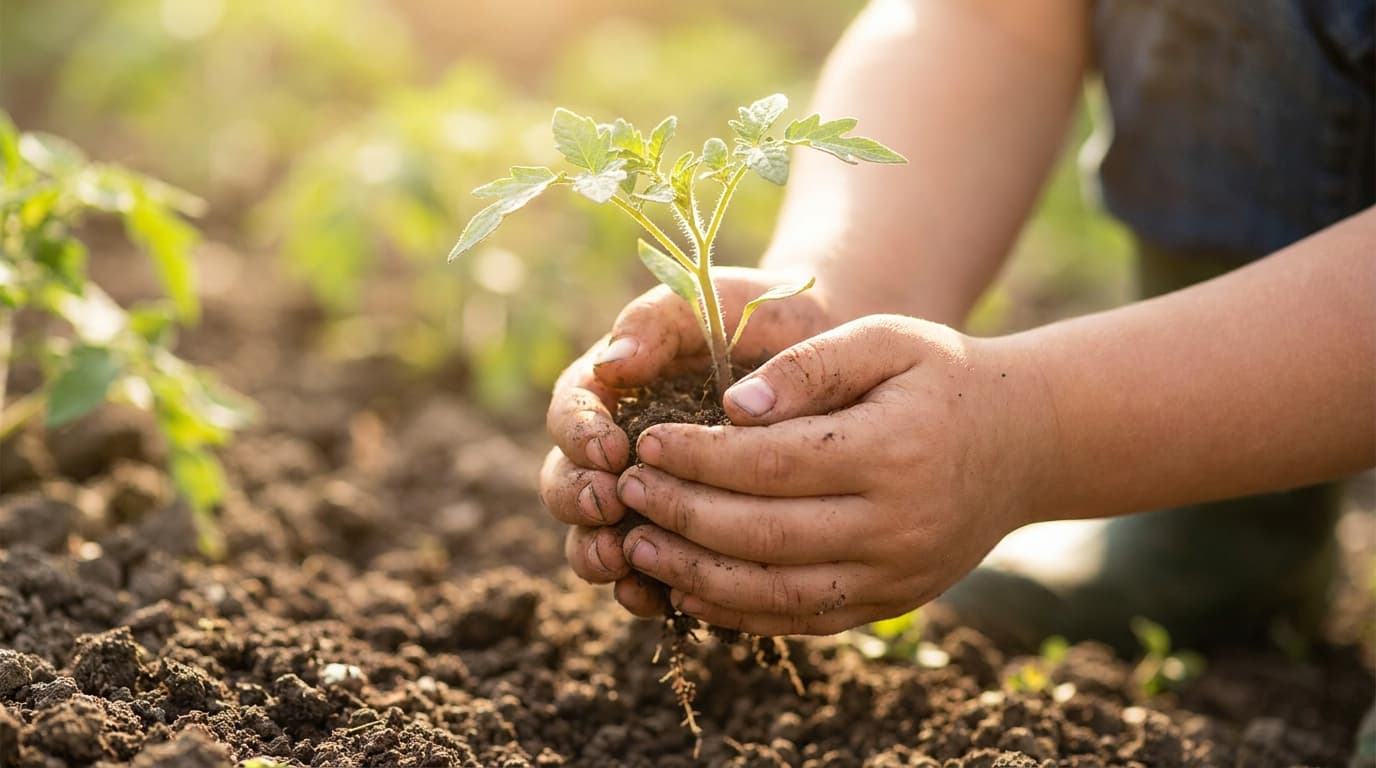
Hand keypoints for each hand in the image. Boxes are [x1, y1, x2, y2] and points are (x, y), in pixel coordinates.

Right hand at [539, 267, 836, 613]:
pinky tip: (661, 598)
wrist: (821, 357)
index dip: (579, 434)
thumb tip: (614, 364)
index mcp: (610, 389)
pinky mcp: (679, 538)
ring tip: (621, 561)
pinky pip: (650, 573)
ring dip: (598, 553)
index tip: (611, 448)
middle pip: (566, 482)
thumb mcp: (710, 300)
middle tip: (607, 506)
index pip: (571, 413)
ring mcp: (645, 498)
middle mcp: (616, 449)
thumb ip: (660, 321)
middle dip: (577, 499)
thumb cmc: (758, 318)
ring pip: (596, 537)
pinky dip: (648, 588)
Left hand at [614, 314, 1053, 633]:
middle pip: (762, 533)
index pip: (769, 463)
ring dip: (695, 573)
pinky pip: (802, 618)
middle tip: (624, 494)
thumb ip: (810, 364)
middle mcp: (896, 524)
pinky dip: (739, 610)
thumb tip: (734, 406)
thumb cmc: (941, 378)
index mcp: (891, 451)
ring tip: (639, 544)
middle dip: (681, 514)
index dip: (697, 457)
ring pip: (774, 590)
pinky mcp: (891, 602)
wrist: (1022, 443)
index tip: (645, 442)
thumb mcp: (887, 340)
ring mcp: (895, 574)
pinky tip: (690, 587)